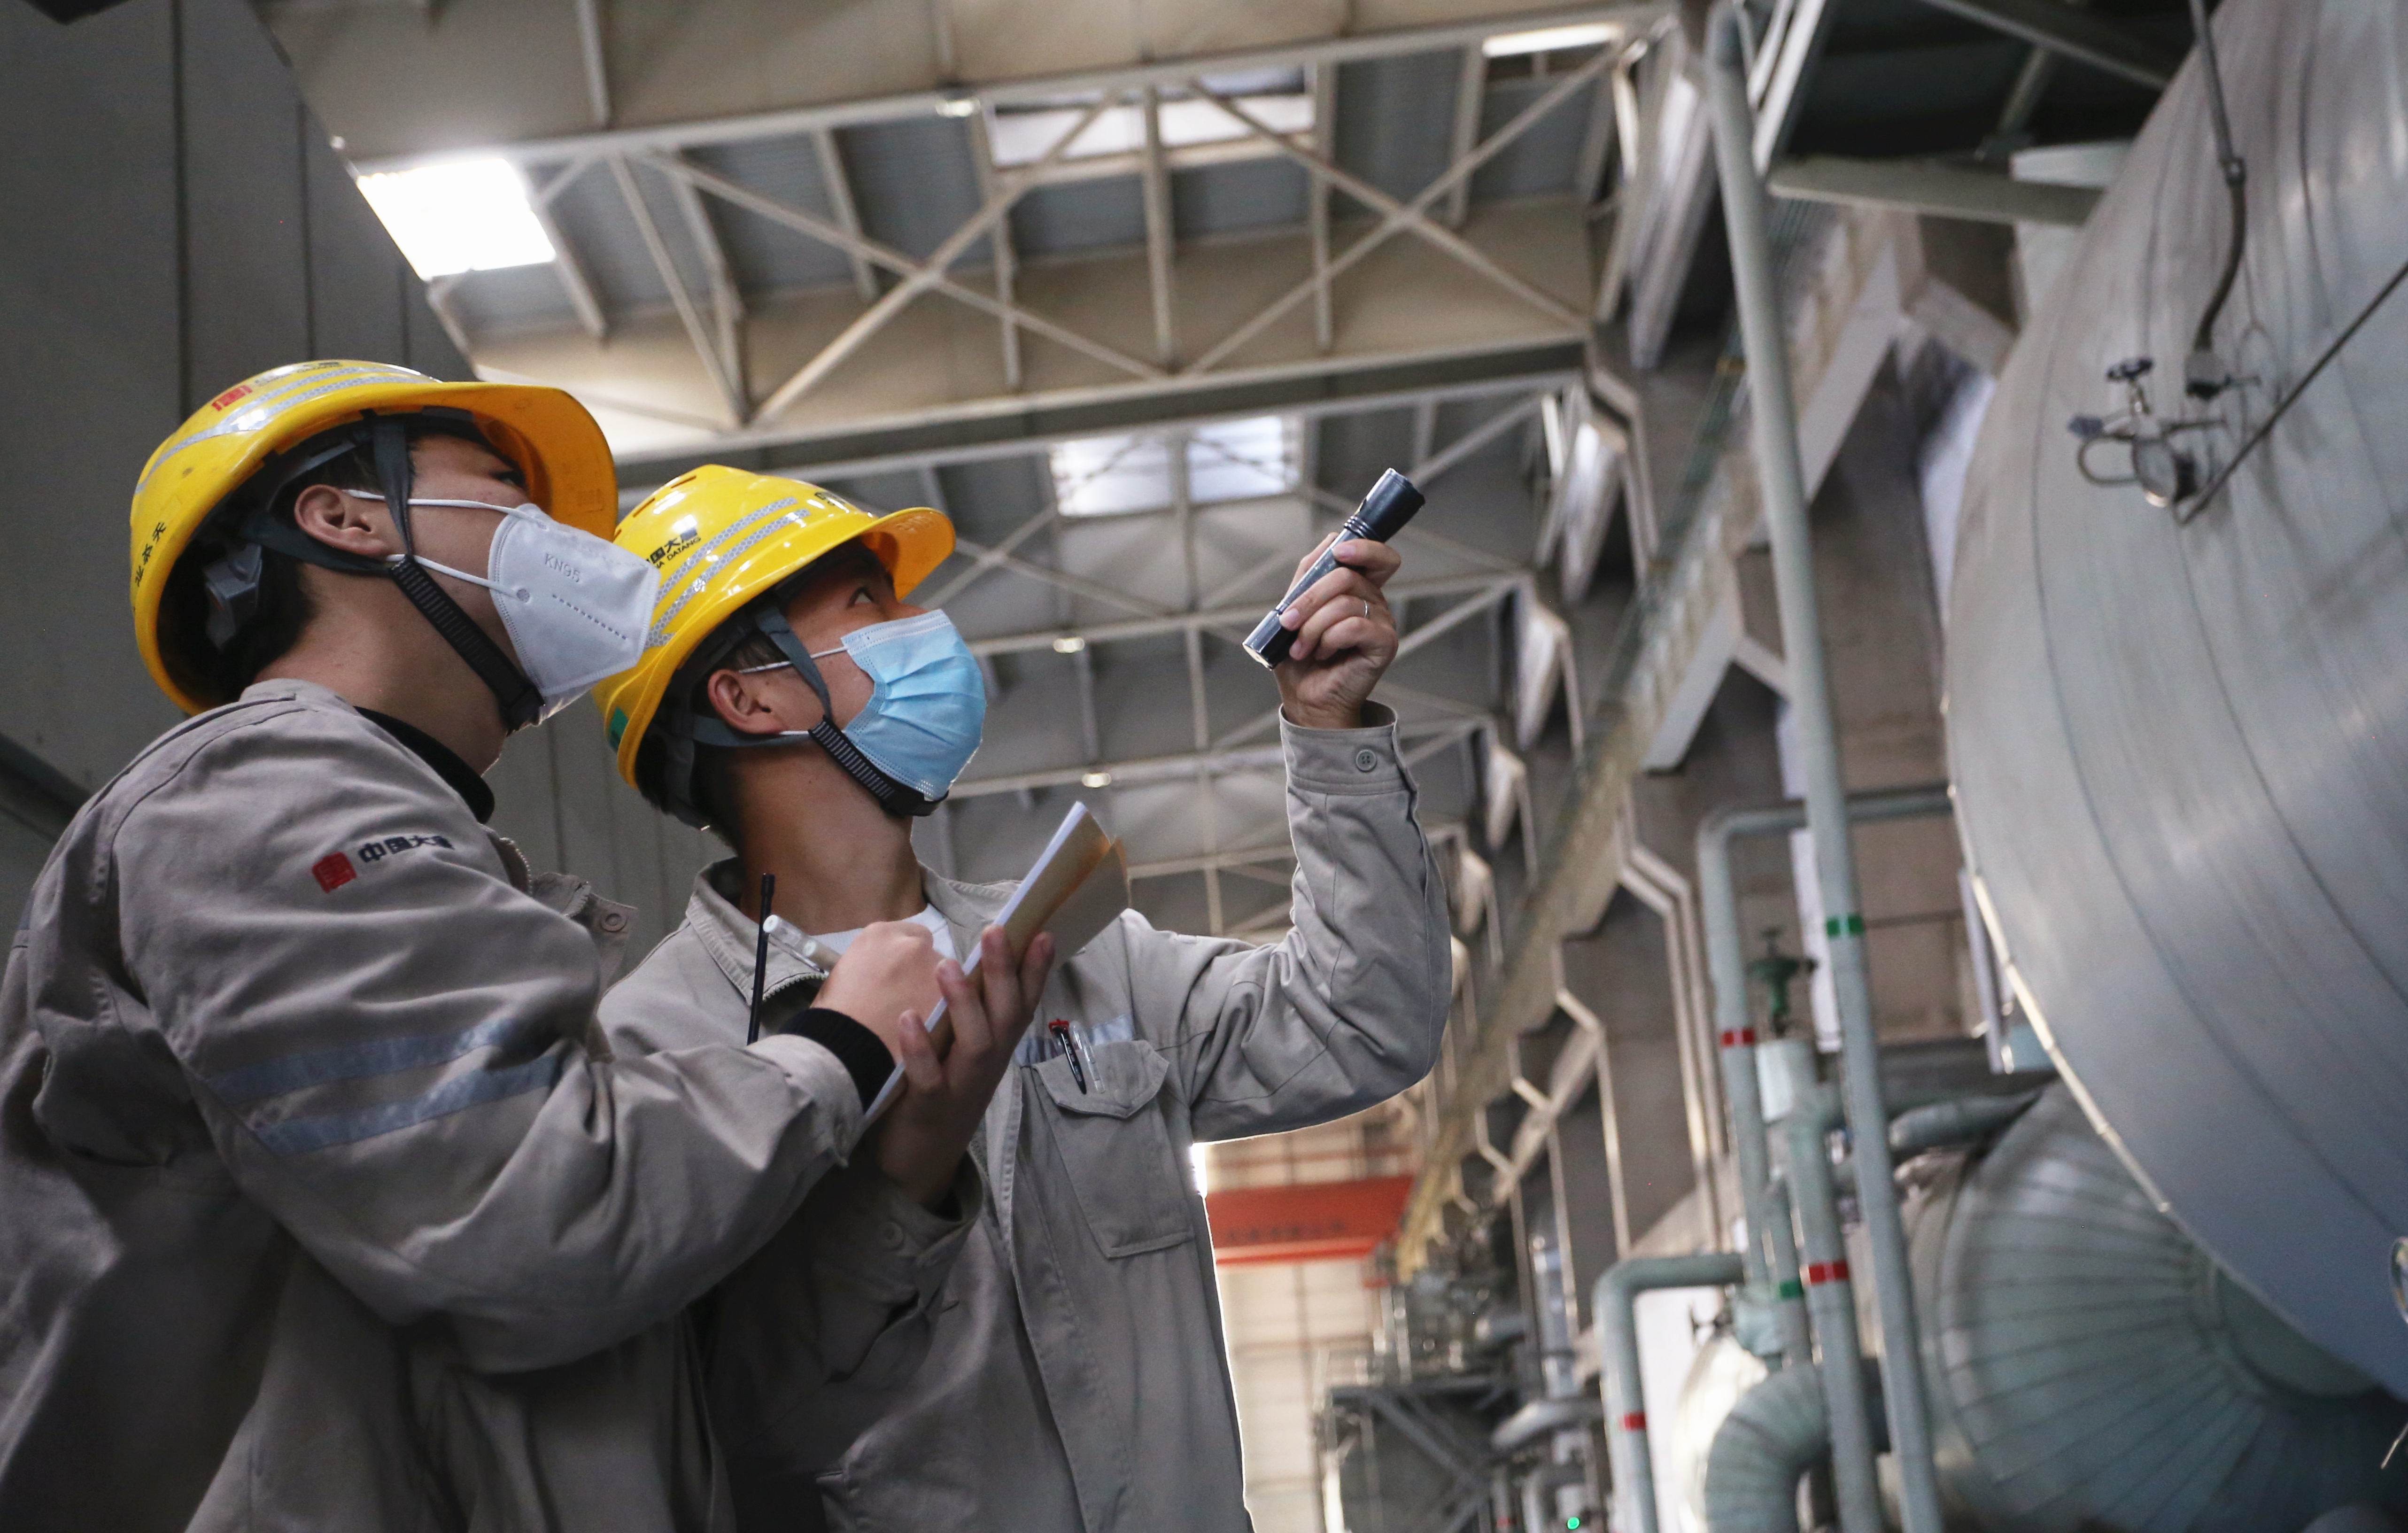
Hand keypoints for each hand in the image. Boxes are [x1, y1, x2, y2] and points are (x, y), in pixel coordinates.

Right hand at [815, 921, 941, 1063]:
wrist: (845, 1047)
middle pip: (928, 953)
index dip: (906, 958)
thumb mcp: (844, 975)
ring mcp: (933, 969)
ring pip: (946, 977)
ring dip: (936, 990)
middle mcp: (911, 944)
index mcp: (879, 934)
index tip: (900, 976)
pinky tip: (930, 1029)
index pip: (909, 935)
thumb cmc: (833, 1014)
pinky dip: (944, 1012)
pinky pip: (952, 1002)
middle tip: (909, 998)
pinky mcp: (947, 998)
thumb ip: (871, 964)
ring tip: (920, 1016)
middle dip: (922, 972)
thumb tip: (882, 973)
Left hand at [872, 927, 1054, 1208]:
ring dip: (965, 1003)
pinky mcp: (931, 1109)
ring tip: (947, 966)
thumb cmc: (937, 1093)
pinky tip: (908, 1018)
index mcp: (996, 1048)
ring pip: (977, 1044)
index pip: (1022, 1004)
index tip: (1043, 933)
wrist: (917, 1164)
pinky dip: (921, 1049)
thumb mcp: (959, 1052)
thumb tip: (962, 962)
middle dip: (1004, 973)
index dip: (1035, 971)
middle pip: (1005, 1016)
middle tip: (996, 931)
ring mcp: (962, 1088)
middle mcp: (988, 1066)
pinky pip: (930, 1079)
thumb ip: (966, 1015)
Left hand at [1273, 535, 1400, 728]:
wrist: (1305, 698)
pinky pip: (1353, 625)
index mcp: (1359, 590)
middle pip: (1348, 575)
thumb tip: (1331, 541)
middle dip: (1309, 598)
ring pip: (1345, 602)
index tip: (1337, 553)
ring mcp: (1383, 622)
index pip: (1379, 557)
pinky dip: (1329, 639)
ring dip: (1313, 626)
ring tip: (1302, 647)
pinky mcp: (1385, 643)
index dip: (1364, 547)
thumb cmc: (1301, 658)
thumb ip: (1310, 573)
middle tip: (1288, 622)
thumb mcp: (1296, 607)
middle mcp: (1375, 602)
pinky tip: (1323, 653)